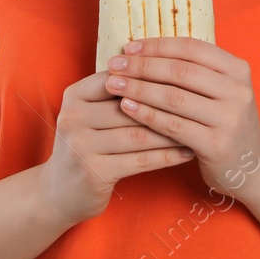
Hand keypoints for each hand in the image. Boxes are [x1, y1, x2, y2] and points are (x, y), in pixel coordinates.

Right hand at [36, 70, 196, 227]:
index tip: (187, 77)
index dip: (152, 76)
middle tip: (201, 102)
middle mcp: (73, 118)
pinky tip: (187, 152)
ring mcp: (81, 147)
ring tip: (199, 126)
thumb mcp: (90, 113)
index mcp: (74, 95)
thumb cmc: (87, 145)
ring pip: (138, 134)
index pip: (119, 77)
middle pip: (130, 106)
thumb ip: (116, 93)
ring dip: (172, 131)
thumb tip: (165, 66)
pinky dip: (167, 156)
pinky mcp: (94, 173)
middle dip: (167, 105)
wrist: (58, 192)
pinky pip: (140, 160)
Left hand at [103, 37, 259, 199]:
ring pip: (174, 97)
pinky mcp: (216, 145)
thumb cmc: (226, 122)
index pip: (191, 48)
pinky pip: (173, 126)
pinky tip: (127, 108)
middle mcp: (237, 91)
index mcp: (238, 69)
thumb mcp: (222, 91)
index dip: (157, 46)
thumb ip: (194, 71)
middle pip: (180, 71)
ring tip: (113, 85)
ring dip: (139, 89)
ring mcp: (229, 119)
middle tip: (114, 65)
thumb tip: (142, 51)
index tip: (128, 47)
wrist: (253, 168)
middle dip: (142, 66)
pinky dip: (147, 115)